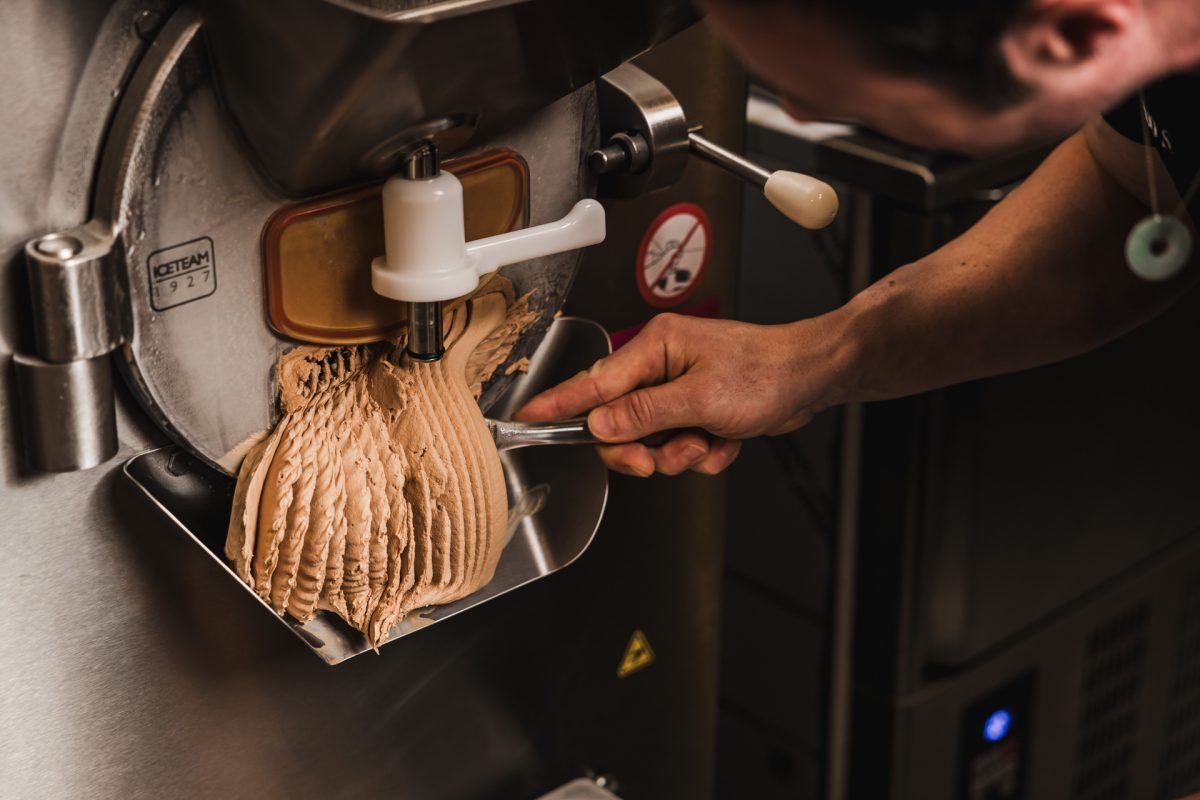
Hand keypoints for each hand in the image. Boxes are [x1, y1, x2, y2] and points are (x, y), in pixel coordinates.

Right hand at [514, 312, 852, 475]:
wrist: (812, 378)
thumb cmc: (767, 372)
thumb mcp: (700, 399)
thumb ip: (644, 414)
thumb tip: (600, 425)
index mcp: (654, 348)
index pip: (592, 383)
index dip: (558, 405)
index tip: (527, 419)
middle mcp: (661, 366)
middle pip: (619, 421)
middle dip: (642, 448)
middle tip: (660, 458)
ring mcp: (678, 389)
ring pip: (651, 440)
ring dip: (680, 453)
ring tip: (709, 442)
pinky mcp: (696, 408)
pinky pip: (680, 445)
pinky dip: (702, 452)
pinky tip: (724, 441)